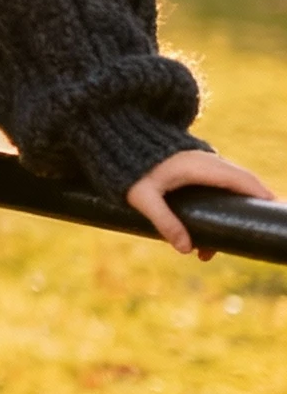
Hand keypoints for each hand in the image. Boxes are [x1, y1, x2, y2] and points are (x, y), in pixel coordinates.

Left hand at [126, 149, 274, 257]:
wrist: (122, 141)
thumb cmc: (131, 170)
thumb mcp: (144, 197)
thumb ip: (164, 221)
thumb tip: (186, 249)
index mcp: (200, 166)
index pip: (240, 180)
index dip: (259, 195)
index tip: (273, 209)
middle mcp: (207, 162)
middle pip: (242, 185)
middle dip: (249, 210)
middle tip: (253, 235)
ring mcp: (203, 164)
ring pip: (229, 189)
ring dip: (227, 216)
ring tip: (210, 252)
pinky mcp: (196, 169)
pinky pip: (217, 187)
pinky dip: (219, 208)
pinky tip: (203, 237)